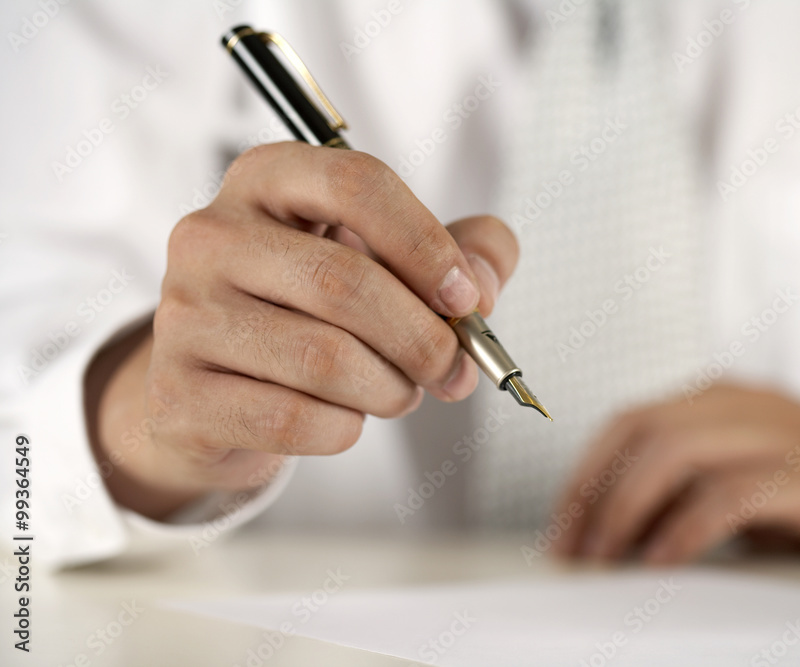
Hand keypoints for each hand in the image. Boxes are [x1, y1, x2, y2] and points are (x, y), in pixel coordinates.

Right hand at [87, 143, 517, 517]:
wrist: (222, 384)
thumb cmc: (314, 310)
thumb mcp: (392, 261)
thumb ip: (464, 254)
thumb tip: (480, 286)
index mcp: (268, 179)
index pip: (357, 186)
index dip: (427, 246)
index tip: (465, 299)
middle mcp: (212, 235)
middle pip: (345, 283)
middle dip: (423, 339)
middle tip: (452, 370)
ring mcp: (185, 314)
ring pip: (323, 360)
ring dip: (388, 390)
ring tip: (396, 392)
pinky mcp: (178, 393)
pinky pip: (291, 420)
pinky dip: (343, 429)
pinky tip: (344, 418)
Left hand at [551, 384, 799, 563]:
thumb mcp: (745, 479)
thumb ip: (688, 491)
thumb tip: (621, 533)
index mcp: (717, 400)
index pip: (627, 424)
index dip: (584, 475)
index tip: (562, 527)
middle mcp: (737, 405)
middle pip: (638, 432)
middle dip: (591, 492)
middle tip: (573, 549)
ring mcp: (773, 432)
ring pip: (672, 452)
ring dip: (625, 508)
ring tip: (606, 558)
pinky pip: (727, 493)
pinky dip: (684, 528)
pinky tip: (662, 559)